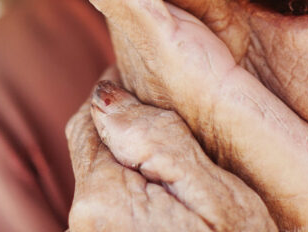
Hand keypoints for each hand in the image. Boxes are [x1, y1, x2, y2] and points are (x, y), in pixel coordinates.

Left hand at [66, 76, 274, 231]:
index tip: (162, 90)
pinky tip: (173, 213)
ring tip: (183, 178)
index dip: (127, 95)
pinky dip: (133, 201)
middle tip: (179, 134)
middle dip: (126, 131)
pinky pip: (109, 214)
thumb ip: (163, 142)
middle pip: (92, 146)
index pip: (92, 115)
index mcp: (106, 196)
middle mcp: (84, 223)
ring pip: (101, 181)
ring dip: (131, 167)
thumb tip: (107, 93)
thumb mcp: (223, 204)